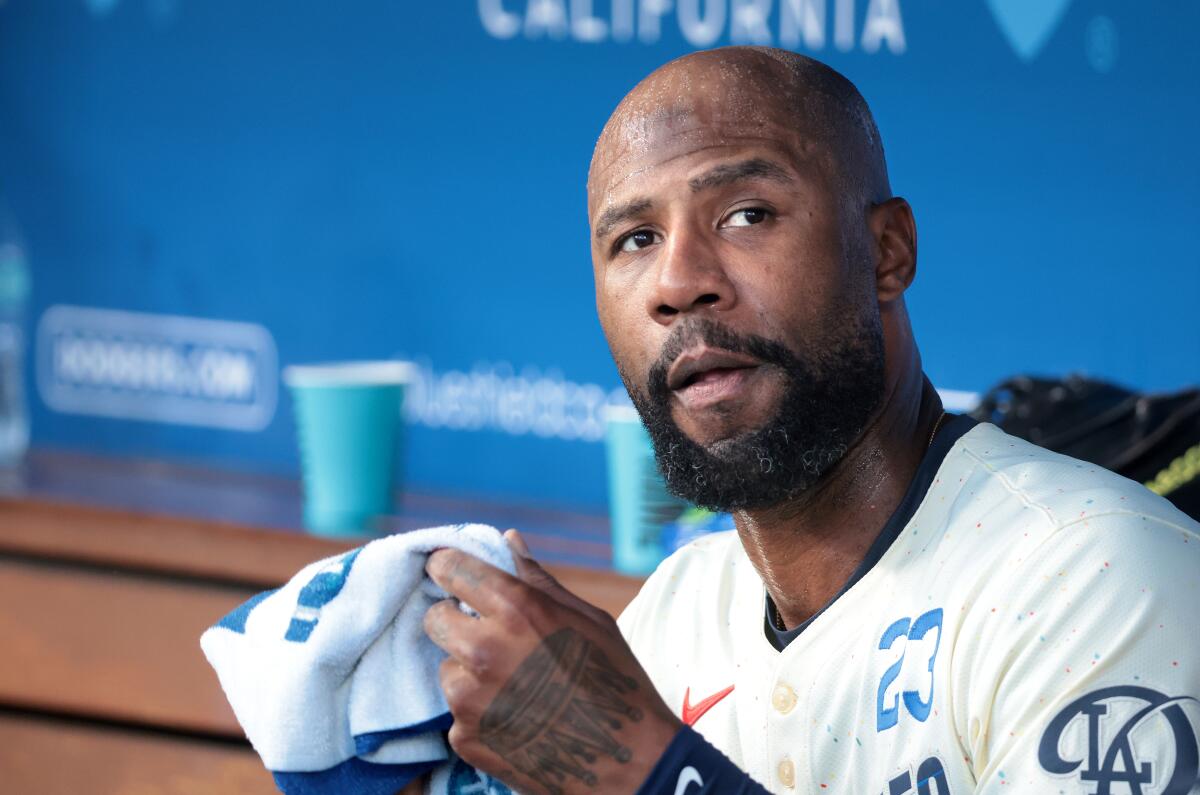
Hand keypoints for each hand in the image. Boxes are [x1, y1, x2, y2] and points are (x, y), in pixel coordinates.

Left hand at [424, 529, 681, 794]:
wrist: (627, 762)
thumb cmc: (615, 681)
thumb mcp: (587, 619)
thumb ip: (537, 580)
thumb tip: (509, 540)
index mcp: (515, 609)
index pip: (449, 569)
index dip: (447, 568)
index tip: (450, 573)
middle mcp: (483, 649)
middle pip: (435, 619)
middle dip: (456, 621)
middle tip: (488, 636)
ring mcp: (469, 698)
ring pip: (447, 668)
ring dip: (469, 671)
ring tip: (514, 686)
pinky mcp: (464, 737)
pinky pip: (457, 712)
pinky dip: (480, 713)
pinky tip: (516, 718)